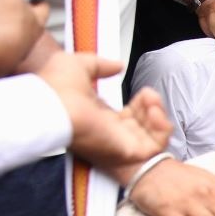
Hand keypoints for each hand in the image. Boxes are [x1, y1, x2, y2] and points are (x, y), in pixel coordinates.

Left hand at [35, 53, 171, 170]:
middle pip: (145, 126)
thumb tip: (117, 65)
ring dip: (159, 114)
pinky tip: (154, 109)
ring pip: (154, 135)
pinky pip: (157, 145)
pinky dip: (162, 127)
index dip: (141, 103)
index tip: (143, 91)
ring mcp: (120, 144)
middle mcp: (111, 133)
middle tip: (148, 94)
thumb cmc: (55, 89)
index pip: (131, 117)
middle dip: (153, 106)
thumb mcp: (78, 64)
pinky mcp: (129, 151)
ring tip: (151, 99)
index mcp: (100, 118)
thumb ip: (99, 64)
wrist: (52, 105)